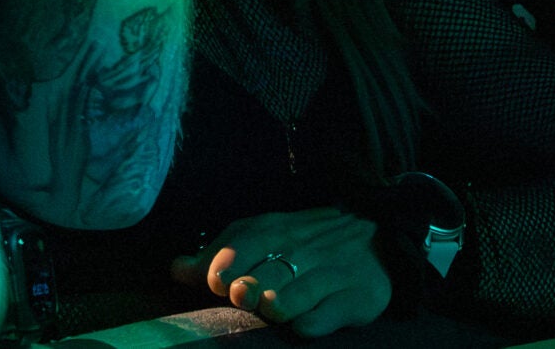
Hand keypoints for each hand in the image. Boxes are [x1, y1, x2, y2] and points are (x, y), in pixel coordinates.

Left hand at [180, 208, 394, 336]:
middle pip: (265, 274)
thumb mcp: (265, 237)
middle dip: (248, 288)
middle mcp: (304, 249)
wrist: (377, 240)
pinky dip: (312, 322)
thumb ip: (220, 253)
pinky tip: (302, 325)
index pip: (245, 242)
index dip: (224, 266)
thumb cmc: (306, 244)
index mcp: (277, 230)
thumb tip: (177, 269)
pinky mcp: (357, 299)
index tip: (215, 282)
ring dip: (278, 305)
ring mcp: (332, 274)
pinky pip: (327, 316)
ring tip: (271, 308)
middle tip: (241, 296)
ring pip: (294, 295)